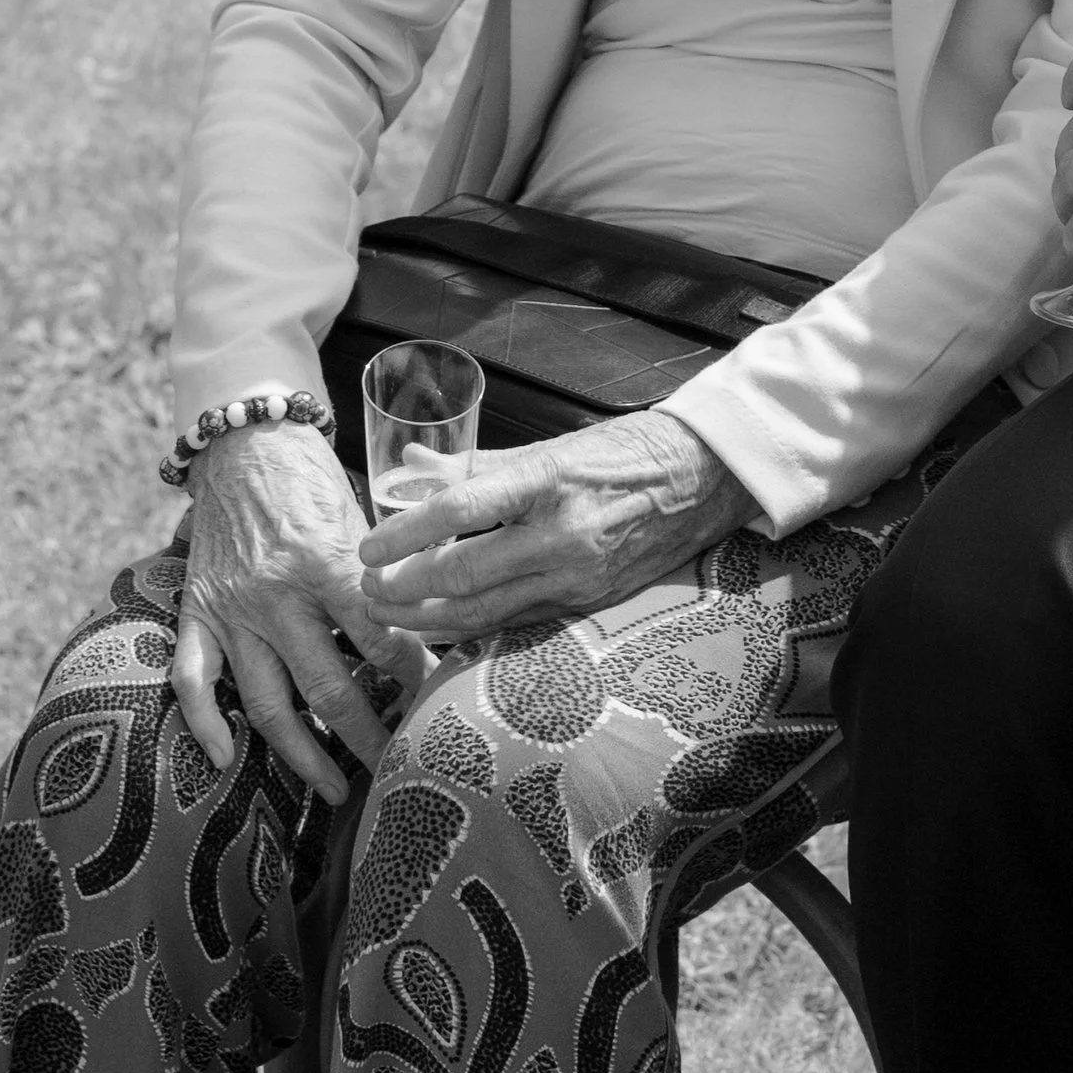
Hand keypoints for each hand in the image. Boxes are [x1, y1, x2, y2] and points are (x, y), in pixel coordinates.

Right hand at [175, 425, 427, 804]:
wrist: (245, 441)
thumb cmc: (313, 476)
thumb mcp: (361, 512)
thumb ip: (389, 567)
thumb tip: (437, 618)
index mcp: (327, 562)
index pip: (379, 639)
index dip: (413, 678)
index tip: (438, 704)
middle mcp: (277, 593)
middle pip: (328, 686)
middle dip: (367, 735)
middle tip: (398, 767)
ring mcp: (233, 609)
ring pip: (267, 701)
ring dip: (303, 754)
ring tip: (334, 790)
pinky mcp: (197, 611)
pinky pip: (193, 679)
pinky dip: (203, 723)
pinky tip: (224, 759)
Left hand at [358, 411, 756, 641]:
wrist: (706, 478)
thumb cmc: (627, 450)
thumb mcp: (554, 444)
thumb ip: (478, 463)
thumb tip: (412, 468)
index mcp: (550, 479)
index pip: (460, 510)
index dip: (405, 533)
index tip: (366, 547)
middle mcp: (562, 533)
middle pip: (462, 575)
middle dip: (403, 589)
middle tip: (367, 589)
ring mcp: (577, 575)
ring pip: (484, 613)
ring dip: (427, 619)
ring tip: (390, 615)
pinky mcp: (590, 603)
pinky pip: (516, 623)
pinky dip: (471, 628)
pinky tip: (440, 627)